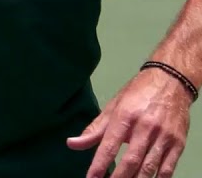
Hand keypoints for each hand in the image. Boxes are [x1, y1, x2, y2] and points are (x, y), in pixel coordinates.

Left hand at [67, 67, 192, 177]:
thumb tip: (72, 144)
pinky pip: (168, 168)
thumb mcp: (113, 107)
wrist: (171, 82)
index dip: (99, 165)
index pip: (108, 146)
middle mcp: (145, 127)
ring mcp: (164, 136)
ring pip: (149, 167)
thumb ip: (94, 129)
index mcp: (125, 116)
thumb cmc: (138, 94)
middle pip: (130, 160)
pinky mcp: (178, 143)